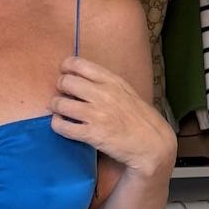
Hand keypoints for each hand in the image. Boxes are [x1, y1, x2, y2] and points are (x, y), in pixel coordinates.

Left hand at [51, 56, 175, 179]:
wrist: (152, 144)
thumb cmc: (139, 118)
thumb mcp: (126, 91)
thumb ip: (105, 83)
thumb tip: (81, 78)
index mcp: (111, 80)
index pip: (78, 64)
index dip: (65, 69)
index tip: (65, 76)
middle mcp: (103, 94)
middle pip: (65, 82)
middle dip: (60, 89)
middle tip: (64, 97)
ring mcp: (97, 114)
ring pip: (60, 103)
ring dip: (56, 108)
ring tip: (61, 112)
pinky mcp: (92, 134)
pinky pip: (62, 126)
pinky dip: (57, 125)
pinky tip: (63, 126)